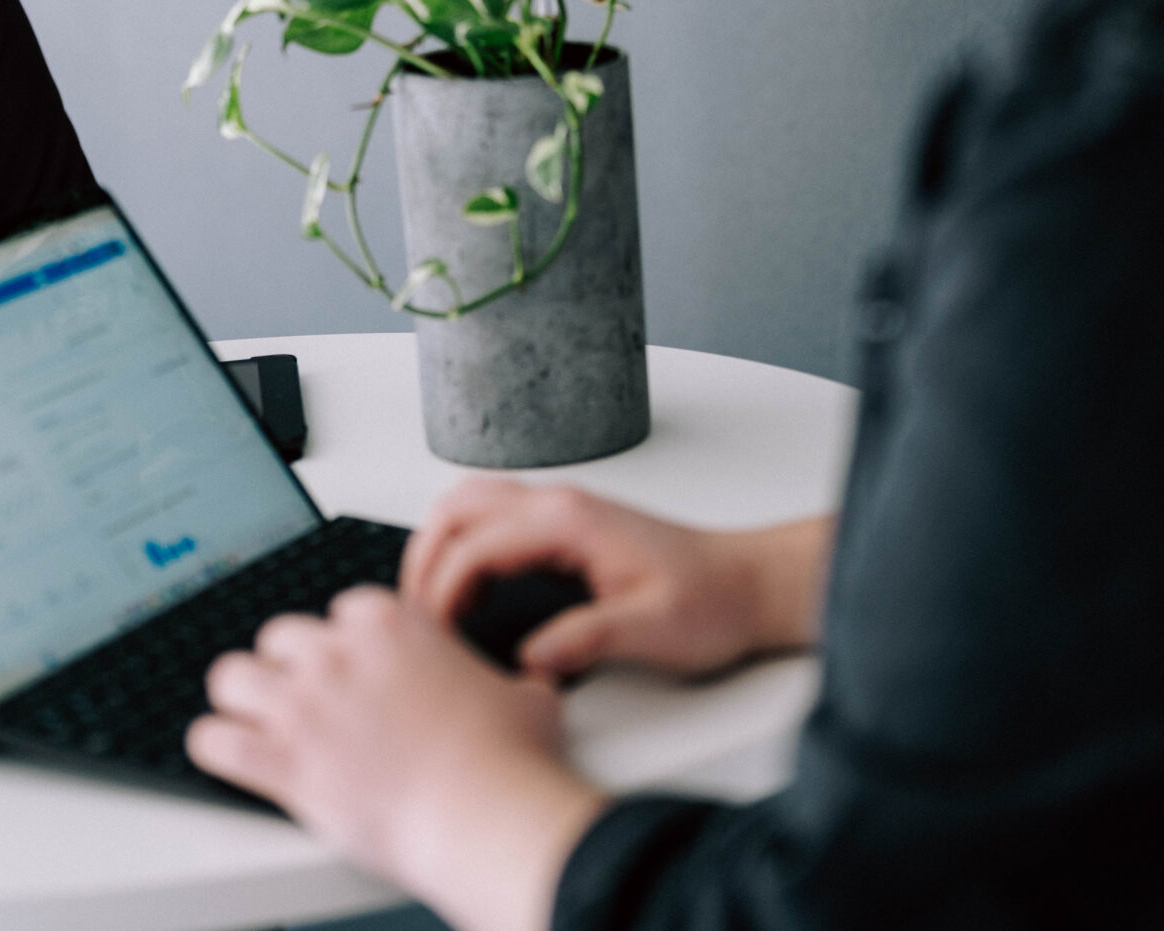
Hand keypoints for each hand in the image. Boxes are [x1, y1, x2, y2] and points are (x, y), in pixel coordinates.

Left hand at [189, 587, 606, 930]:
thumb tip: (527, 684)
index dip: (345, 642)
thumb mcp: (524, 695)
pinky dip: (216, 747)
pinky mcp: (282, 761)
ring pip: (231, 676)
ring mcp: (304, 706)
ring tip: (251, 717)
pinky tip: (226, 753)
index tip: (353, 667)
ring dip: (241, 698)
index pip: (341, 611)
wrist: (485, 815)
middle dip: (289, 665)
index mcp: (391, 625)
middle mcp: (338, 655)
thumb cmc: (506, 759)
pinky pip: (213, 741)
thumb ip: (508, 679)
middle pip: (279, 637)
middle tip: (304, 697)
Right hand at [403, 478, 834, 678]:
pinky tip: (469, 592)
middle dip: (423, 559)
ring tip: (432, 606)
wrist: (748, 585)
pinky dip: (464, 547)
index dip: (440, 593)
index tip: (432, 638)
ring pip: (471, 504)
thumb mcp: (652, 630)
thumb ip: (587, 640)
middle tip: (415, 618)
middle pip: (457, 507)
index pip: (475, 545)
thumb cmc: (711, 601)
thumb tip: (530, 660)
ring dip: (439, 547)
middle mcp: (560, 504)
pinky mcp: (566, 525)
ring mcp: (561, 509)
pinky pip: (494, 519)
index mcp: (572, 521)